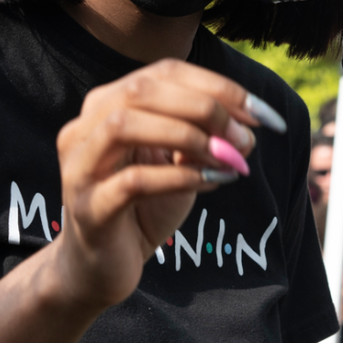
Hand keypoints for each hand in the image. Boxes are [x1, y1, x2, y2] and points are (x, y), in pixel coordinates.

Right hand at [50, 60, 269, 309]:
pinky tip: (213, 183)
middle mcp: (84, 128)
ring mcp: (80, 167)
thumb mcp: (178, 165)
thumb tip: (247, 129)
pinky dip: (180, 177)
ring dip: (189, 137)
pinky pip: (133, 181)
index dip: (219, 86)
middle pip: (142, 90)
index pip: (164, 73)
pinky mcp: (88, 208)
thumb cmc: (140, 209)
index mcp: (107, 105)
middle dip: (205, 107)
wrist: (100, 270)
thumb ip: (204, 140)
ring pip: (126, 125)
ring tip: (229, 159)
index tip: (263, 115)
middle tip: (246, 138)